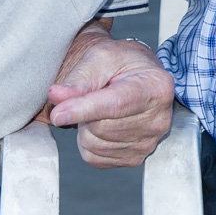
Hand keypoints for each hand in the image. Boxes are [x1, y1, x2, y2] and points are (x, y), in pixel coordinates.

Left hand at [40, 26, 175, 167]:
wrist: (138, 77)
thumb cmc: (122, 64)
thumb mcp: (102, 57)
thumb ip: (79, 78)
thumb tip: (57, 96)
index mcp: (156, 87)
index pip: (117, 104)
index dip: (84, 110)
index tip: (57, 115)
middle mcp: (158, 119)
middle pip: (101, 127)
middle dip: (85, 112)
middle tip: (95, 94)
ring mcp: (148, 142)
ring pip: (94, 144)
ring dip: (86, 126)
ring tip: (101, 108)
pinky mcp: (134, 159)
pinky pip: (94, 157)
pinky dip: (88, 141)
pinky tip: (103, 123)